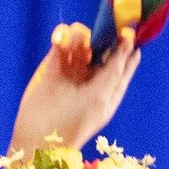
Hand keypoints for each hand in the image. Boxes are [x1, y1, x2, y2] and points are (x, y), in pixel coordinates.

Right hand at [9, 23, 140, 155]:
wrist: (39, 136)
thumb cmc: (75, 121)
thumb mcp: (101, 97)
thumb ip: (115, 70)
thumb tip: (129, 46)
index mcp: (108, 90)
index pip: (121, 64)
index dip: (125, 49)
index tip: (127, 32)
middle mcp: (91, 79)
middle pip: (101, 49)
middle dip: (101, 39)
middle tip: (101, 33)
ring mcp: (71, 71)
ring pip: (81, 42)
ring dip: (80, 39)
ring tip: (77, 47)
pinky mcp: (52, 66)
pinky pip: (60, 43)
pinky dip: (62, 37)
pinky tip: (60, 41)